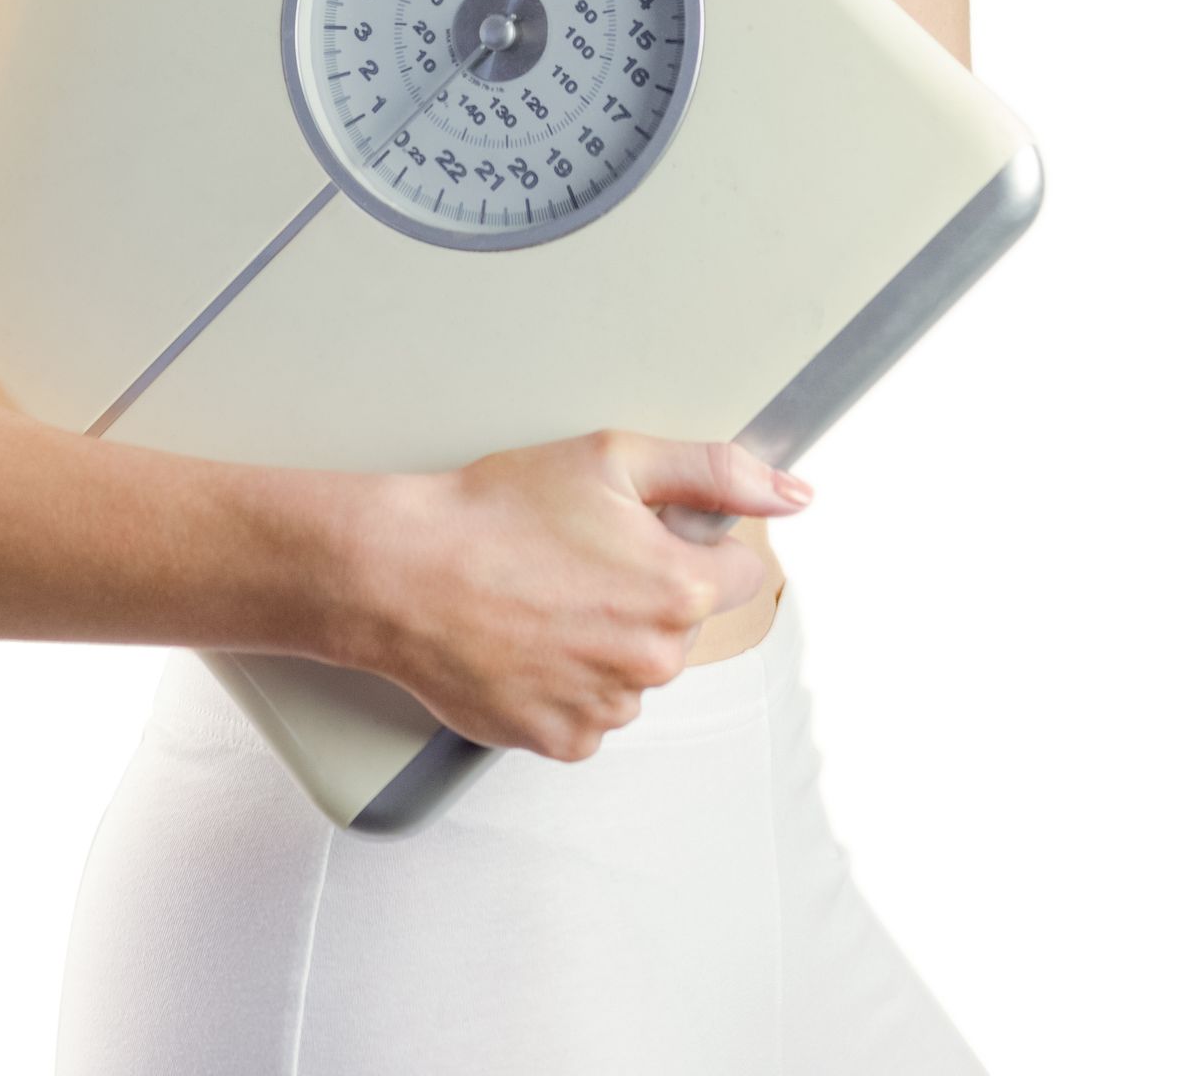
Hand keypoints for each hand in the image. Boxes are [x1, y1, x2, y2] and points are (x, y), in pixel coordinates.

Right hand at [354, 428, 813, 761]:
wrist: (404, 572)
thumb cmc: (497, 510)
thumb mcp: (613, 456)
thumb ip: (715, 471)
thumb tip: (794, 495)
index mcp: (678, 590)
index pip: (739, 575)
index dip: (693, 543)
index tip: (646, 533)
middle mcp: (654, 662)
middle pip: (681, 625)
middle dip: (645, 591)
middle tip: (576, 556)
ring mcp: (607, 709)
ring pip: (633, 670)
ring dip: (605, 639)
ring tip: (540, 596)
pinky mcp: (561, 741)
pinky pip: (589, 712)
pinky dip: (566, 681)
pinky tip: (526, 639)